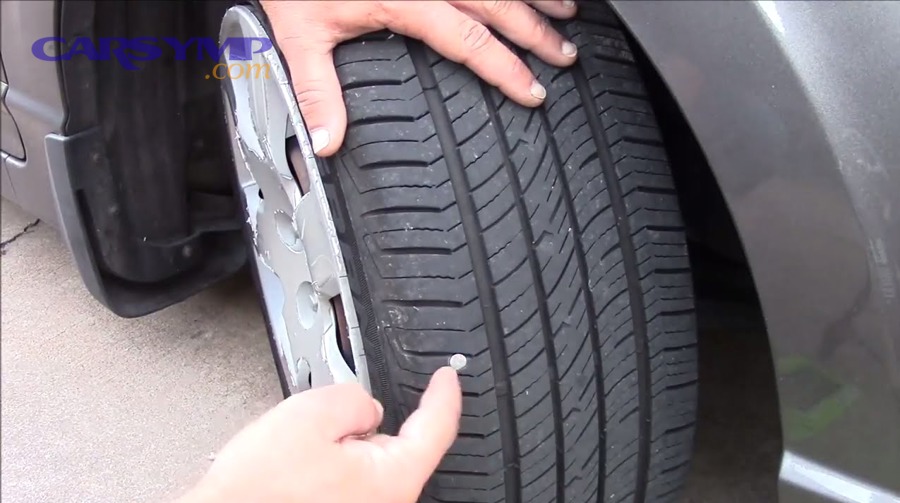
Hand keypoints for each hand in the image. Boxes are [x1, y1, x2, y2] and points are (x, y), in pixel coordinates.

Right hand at [179, 367, 461, 502]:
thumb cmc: (256, 491)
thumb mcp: (311, 415)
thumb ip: (355, 398)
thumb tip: (367, 408)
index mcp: (392, 479)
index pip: (437, 427)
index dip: (444, 394)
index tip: (447, 376)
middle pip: (396, 445)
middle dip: (365, 425)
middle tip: (322, 425)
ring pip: (367, 464)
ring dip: (340, 449)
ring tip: (295, 458)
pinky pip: (348, 483)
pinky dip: (329, 469)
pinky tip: (295, 472)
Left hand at [260, 0, 578, 155]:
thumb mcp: (300, 35)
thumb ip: (317, 92)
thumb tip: (328, 143)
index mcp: (404, 0)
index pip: (469, 39)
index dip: (506, 68)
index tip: (533, 91)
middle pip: (498, 4)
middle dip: (537, 33)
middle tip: (566, 57)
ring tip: (569, 15)